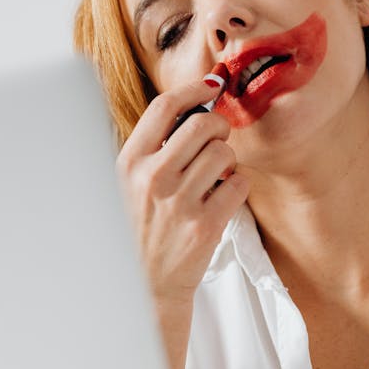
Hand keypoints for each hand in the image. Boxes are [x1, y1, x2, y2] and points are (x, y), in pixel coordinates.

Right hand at [116, 77, 249, 306]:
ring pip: (225, 153)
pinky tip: (224, 194)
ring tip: (216, 174)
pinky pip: (239, 184)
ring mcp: (179, 203)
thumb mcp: (128, 182)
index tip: (211, 84)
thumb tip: (195, 103)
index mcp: (129, 162)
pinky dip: (239, 185)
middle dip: (219, 125)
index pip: (164, 107)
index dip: (193, 89)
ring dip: (228, 159)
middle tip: (218, 137)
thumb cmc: (140, 226)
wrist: (145, 284)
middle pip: (202, 124)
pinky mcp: (206, 226)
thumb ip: (153, 146)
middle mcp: (152, 179)